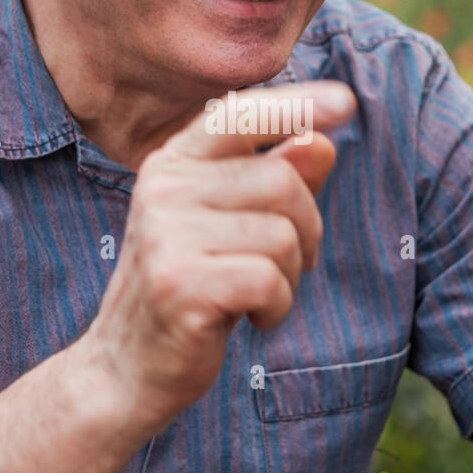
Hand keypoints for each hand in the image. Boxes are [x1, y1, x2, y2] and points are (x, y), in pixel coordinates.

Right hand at [84, 81, 356, 432]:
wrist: (125, 369)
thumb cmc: (190, 289)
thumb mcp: (231, 227)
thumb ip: (274, 180)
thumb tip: (322, 141)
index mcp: (172, 164)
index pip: (239, 116)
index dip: (296, 105)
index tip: (347, 103)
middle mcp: (163, 188)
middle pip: (281, 181)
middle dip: (306, 229)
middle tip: (283, 266)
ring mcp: (166, 235)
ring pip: (283, 233)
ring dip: (290, 275)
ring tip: (255, 295)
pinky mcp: (180, 285)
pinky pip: (270, 279)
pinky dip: (277, 306)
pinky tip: (247, 318)